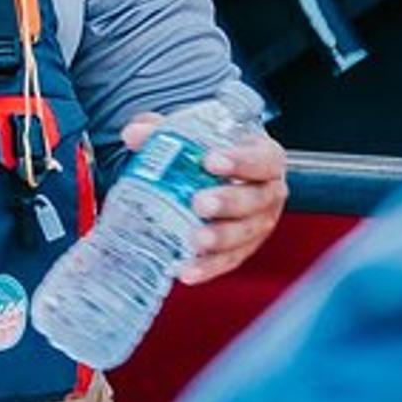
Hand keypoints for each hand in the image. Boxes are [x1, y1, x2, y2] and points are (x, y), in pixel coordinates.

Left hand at [120, 109, 287, 284]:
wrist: (220, 173)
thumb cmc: (212, 149)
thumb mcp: (192, 132)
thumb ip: (164, 130)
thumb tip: (133, 134)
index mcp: (265, 158)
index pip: (263, 159)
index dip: (241, 161)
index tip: (210, 161)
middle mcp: (268, 193)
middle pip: (257, 200)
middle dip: (229, 202)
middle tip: (199, 203)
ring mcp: (259, 224)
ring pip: (246, 234)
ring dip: (221, 239)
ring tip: (195, 240)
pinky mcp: (243, 249)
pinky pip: (229, 261)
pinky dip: (209, 268)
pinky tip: (187, 271)